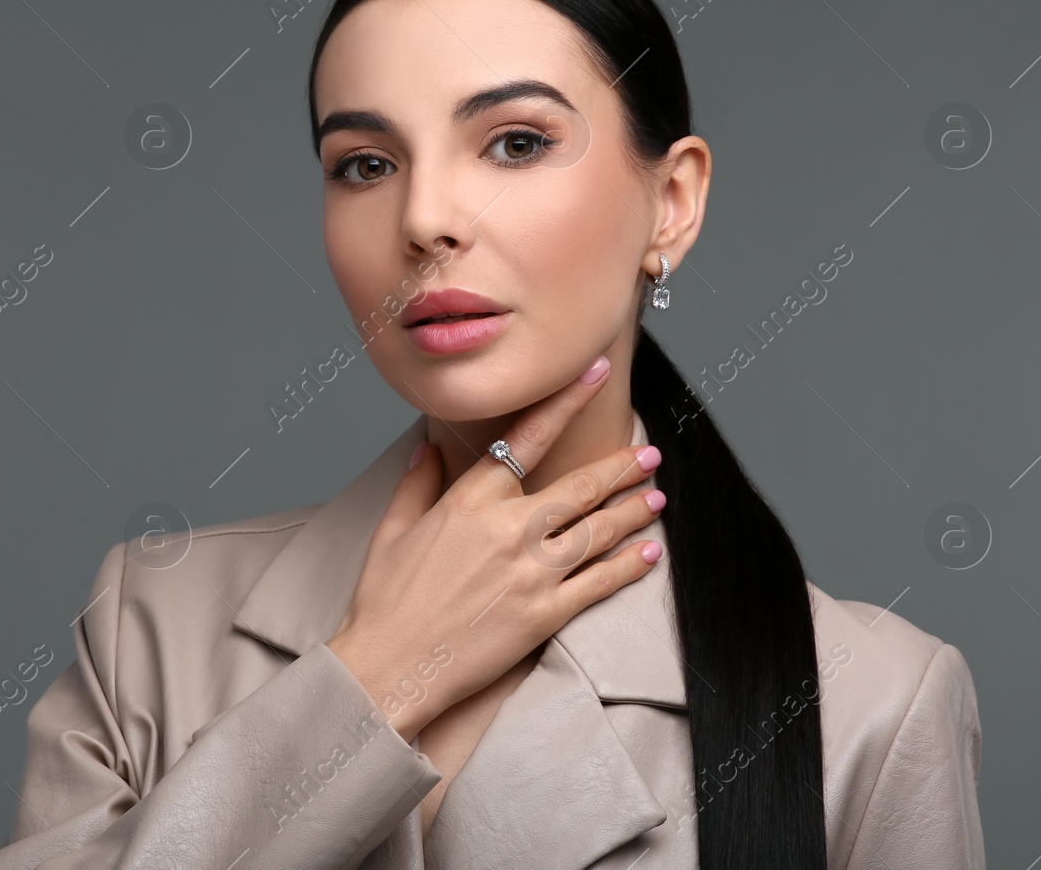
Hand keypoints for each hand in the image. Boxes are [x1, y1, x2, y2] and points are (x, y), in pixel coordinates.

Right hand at [325, 355, 665, 742]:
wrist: (389, 666)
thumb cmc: (384, 601)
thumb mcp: (392, 531)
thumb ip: (416, 484)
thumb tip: (426, 449)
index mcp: (470, 501)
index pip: (528, 438)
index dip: (567, 402)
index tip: (596, 375)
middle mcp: (508, 528)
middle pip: (580, 487)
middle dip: (622, 467)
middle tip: (650, 453)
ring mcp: (531, 572)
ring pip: (598, 531)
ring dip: (633, 511)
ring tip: (657, 496)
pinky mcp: (545, 614)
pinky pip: (599, 582)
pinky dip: (629, 565)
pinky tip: (649, 552)